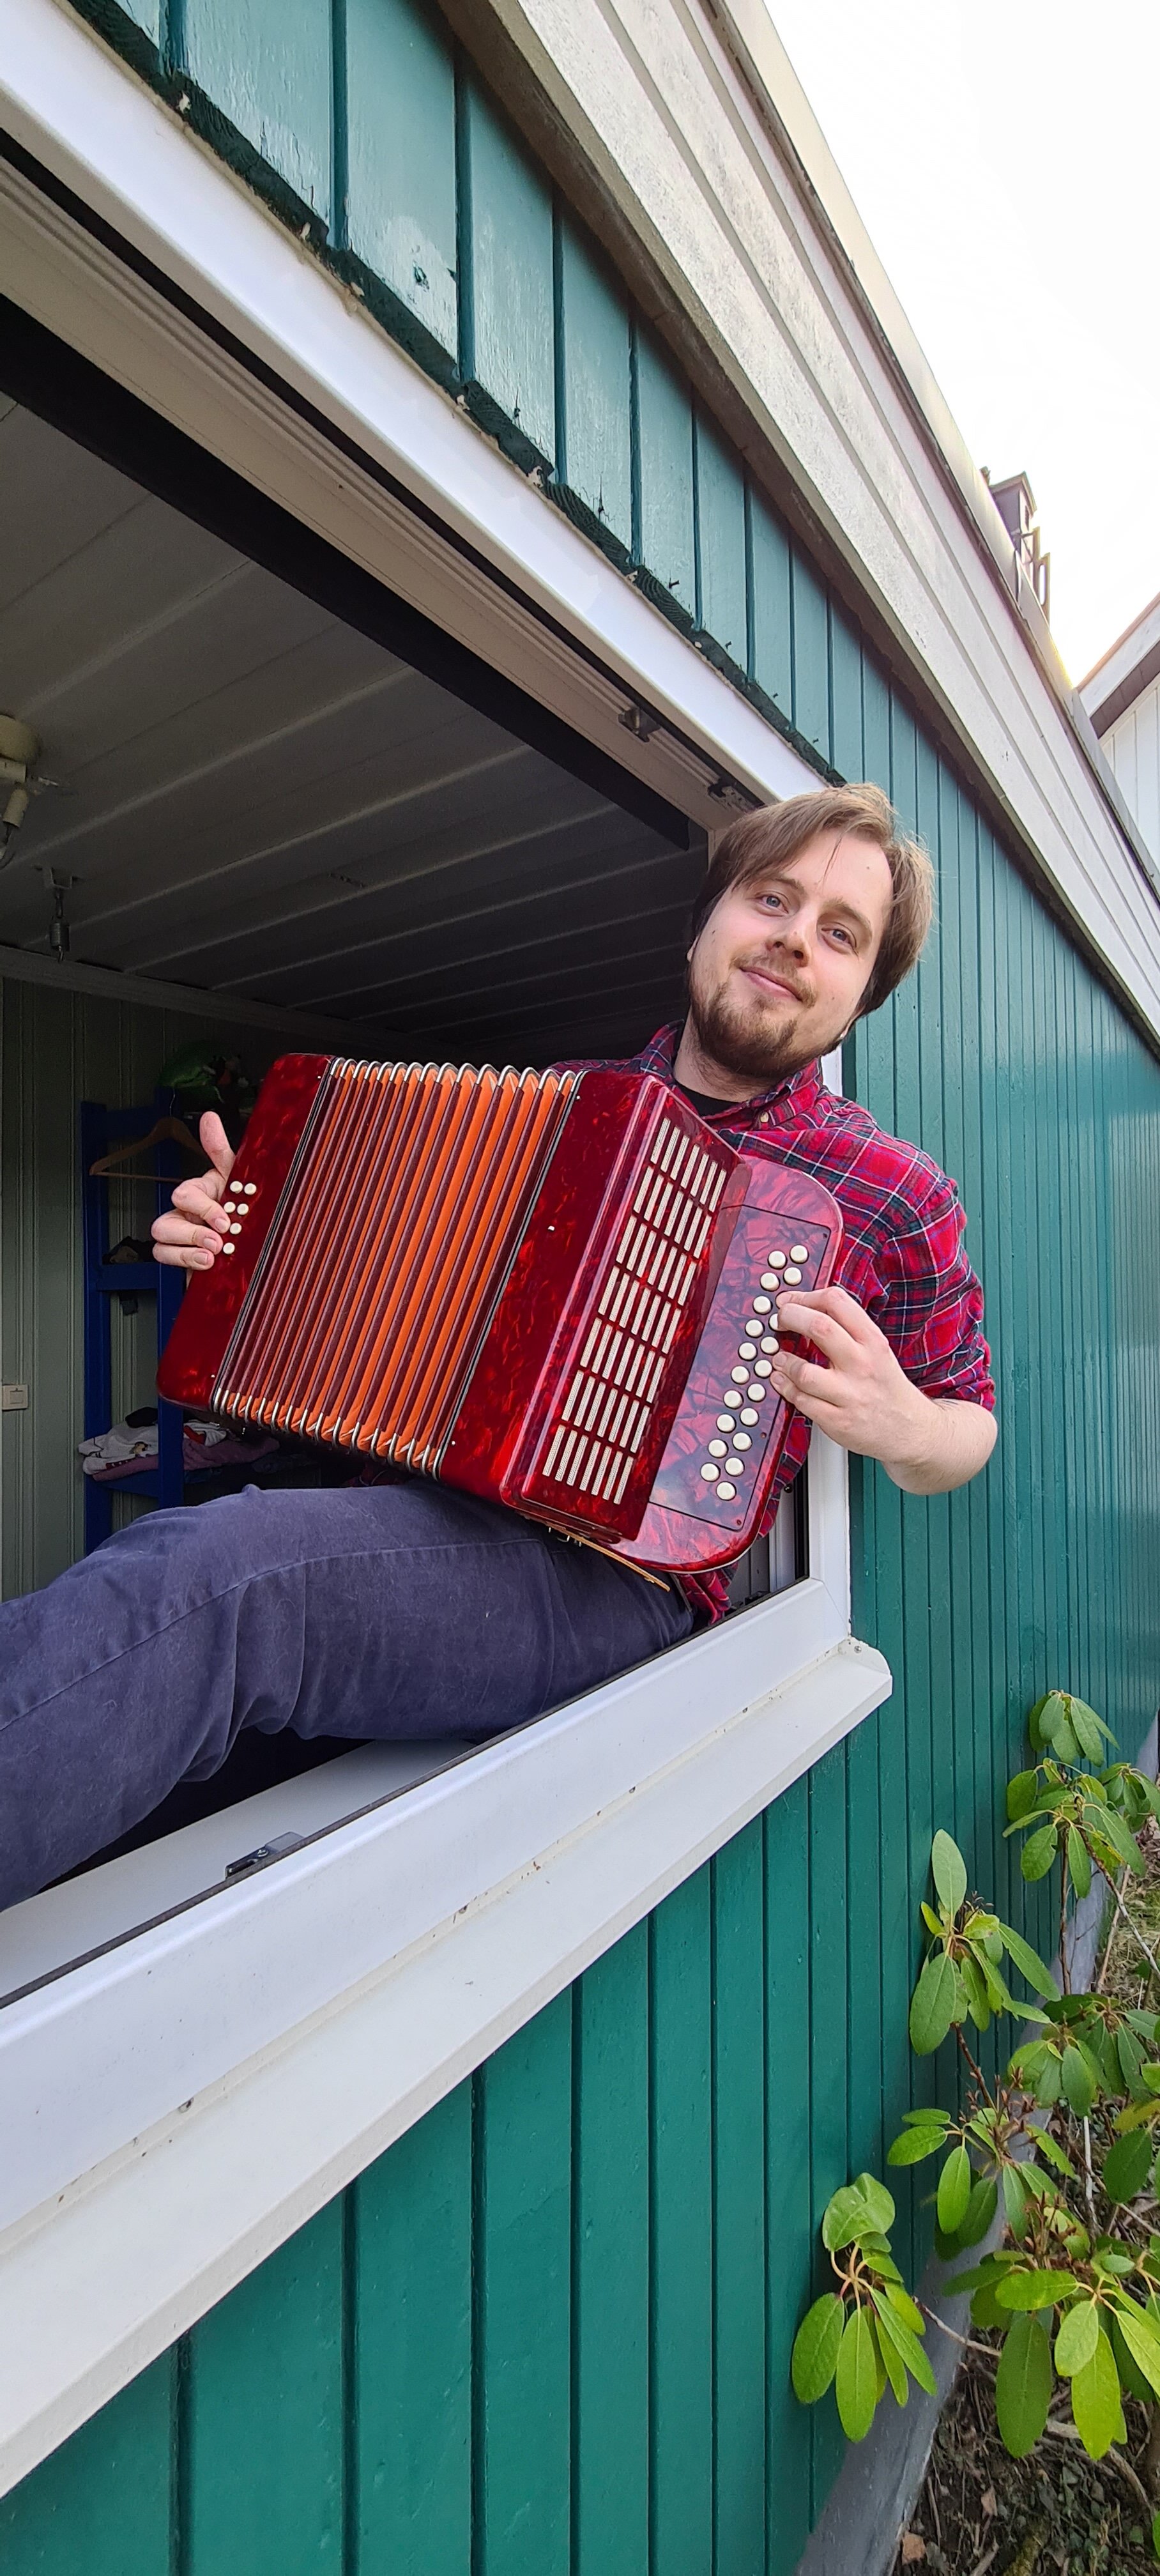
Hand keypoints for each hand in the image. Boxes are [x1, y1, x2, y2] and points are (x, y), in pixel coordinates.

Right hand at [151, 1112, 234, 1270]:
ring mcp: (182, 1233)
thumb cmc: (244, 1215)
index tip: (225, 1220)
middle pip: (168, 1215)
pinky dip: (183, 1259)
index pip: (187, 1191)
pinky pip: (162, 1253)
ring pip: (161, 1231)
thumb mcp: (239, 1181)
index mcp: (202, 1192)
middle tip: (219, 1239)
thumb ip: (221, 1151)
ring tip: (212, 1253)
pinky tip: (205, 1263)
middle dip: (193, 1229)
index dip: (203, 1207)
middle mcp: (188, 1210)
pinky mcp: (181, 1255)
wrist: (254, 1253)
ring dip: (187, 1245)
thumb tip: (209, 1118)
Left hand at [768, 1282, 995, 1493]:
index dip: (805, 1296)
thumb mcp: (877, 1349)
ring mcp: (849, 1394)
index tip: (790, 1300)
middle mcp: (862, 1364)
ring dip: (782, 1360)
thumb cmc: (886, 1386)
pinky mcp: (837, 1420)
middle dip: (790, 1317)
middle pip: (818, 1327)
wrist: (909, 1428)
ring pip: (803, 1371)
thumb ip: (848, 1329)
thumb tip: (807, 1309)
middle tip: (780, 1320)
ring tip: (778, 1357)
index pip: (836, 1302)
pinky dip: (784, 1386)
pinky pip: (800, 1400)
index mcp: (872, 1341)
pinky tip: (781, 1379)